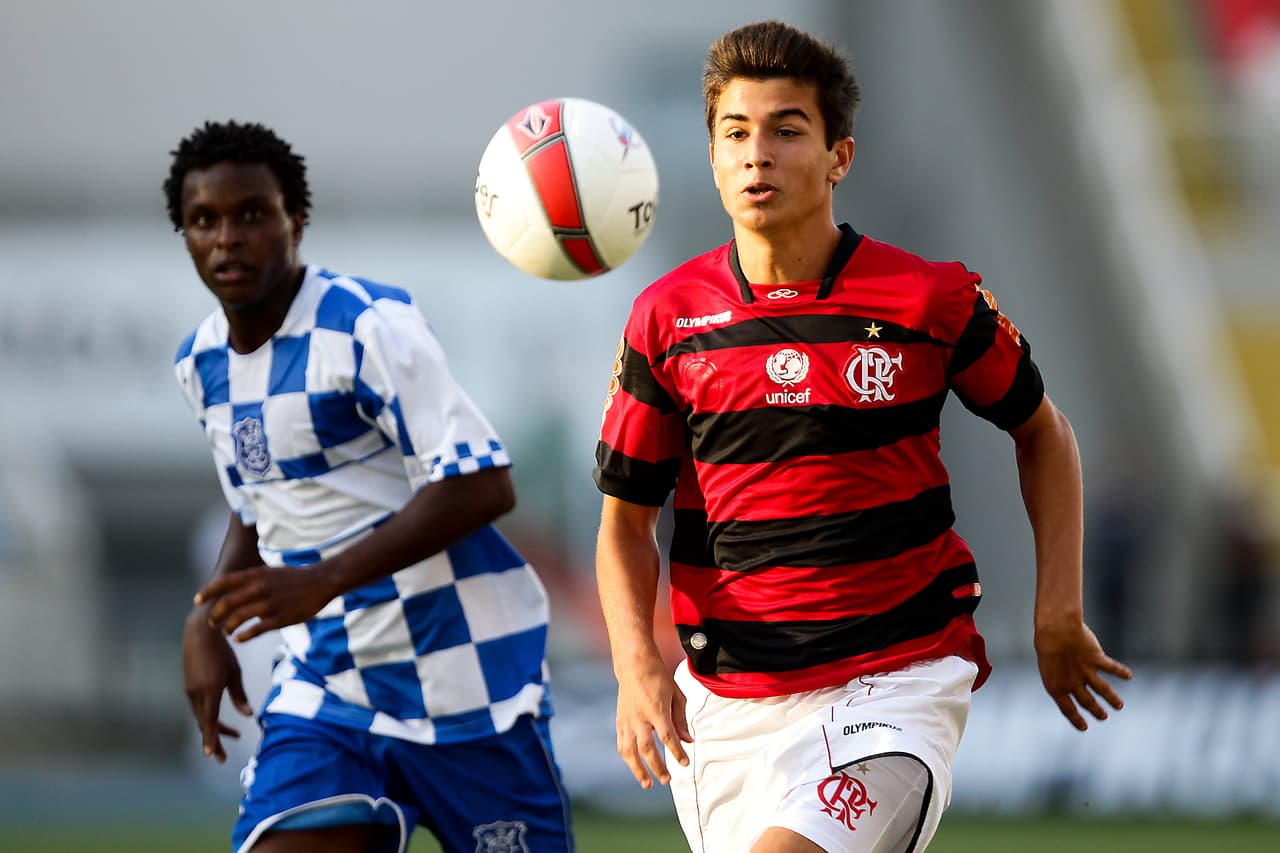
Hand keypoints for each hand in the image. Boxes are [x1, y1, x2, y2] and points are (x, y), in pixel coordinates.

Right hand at [183, 609, 252, 762]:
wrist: (200, 633)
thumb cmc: (222, 651)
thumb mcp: (234, 672)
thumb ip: (239, 695)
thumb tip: (249, 716)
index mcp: (209, 690)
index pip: (210, 720)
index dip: (212, 739)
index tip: (212, 755)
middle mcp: (196, 694)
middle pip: (205, 724)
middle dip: (215, 740)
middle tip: (223, 758)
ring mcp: (190, 691)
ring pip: (202, 716)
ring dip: (215, 728)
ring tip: (234, 735)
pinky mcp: (189, 687)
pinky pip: (199, 707)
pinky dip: (209, 716)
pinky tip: (219, 718)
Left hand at [195, 564, 335, 641]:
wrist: (321, 582)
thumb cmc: (294, 577)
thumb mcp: (270, 572)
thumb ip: (250, 581)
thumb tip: (229, 590)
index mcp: (257, 574)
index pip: (224, 582)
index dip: (207, 592)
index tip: (197, 600)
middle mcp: (260, 588)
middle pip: (227, 603)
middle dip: (215, 615)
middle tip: (212, 623)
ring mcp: (270, 604)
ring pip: (238, 618)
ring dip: (228, 628)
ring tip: (226, 632)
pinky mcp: (280, 619)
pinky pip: (255, 630)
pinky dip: (243, 636)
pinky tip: (239, 638)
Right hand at [613, 656, 691, 788]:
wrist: (634, 664)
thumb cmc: (658, 677)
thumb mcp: (676, 695)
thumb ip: (681, 719)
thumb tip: (687, 741)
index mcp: (656, 710)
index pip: (668, 738)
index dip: (677, 753)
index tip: (685, 763)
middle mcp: (640, 717)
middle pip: (648, 749)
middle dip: (658, 767)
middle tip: (667, 780)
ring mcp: (627, 720)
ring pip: (630, 751)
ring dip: (638, 770)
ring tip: (647, 784)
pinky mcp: (620, 720)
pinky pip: (622, 744)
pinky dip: (628, 758)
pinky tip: (635, 767)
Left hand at [1034, 618, 1131, 730]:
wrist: (1055, 629)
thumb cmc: (1048, 643)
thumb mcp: (1048, 663)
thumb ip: (1061, 675)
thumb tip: (1074, 682)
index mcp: (1056, 686)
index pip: (1067, 709)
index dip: (1076, 719)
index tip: (1084, 728)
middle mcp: (1072, 683)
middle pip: (1087, 702)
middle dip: (1096, 710)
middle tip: (1103, 717)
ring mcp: (1086, 672)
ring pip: (1102, 690)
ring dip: (1112, 699)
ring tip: (1119, 706)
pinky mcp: (1096, 659)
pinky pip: (1111, 668)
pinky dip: (1121, 672)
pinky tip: (1129, 676)